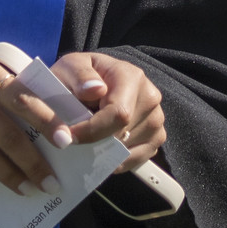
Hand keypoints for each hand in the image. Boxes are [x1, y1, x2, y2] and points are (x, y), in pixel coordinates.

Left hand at [49, 52, 164, 174]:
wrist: (88, 84)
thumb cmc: (78, 77)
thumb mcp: (70, 66)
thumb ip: (79, 76)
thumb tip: (94, 90)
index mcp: (131, 76)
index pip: (118, 113)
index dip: (93, 130)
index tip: (70, 137)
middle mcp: (149, 97)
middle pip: (123, 134)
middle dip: (95, 142)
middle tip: (74, 138)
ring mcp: (155, 120)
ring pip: (128, 150)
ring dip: (103, 151)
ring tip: (87, 137)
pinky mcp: (156, 138)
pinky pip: (136, 160)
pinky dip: (115, 161)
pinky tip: (100, 148)